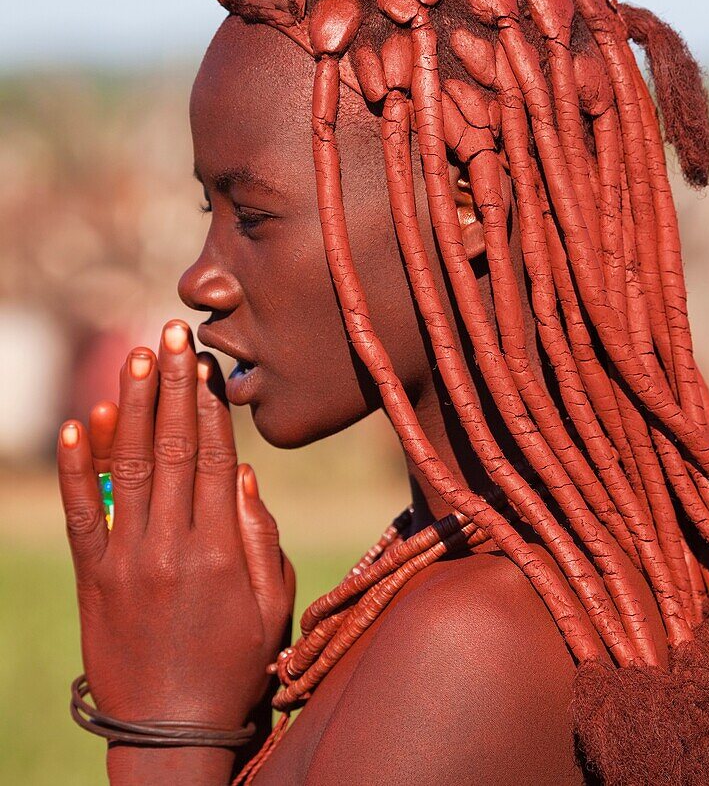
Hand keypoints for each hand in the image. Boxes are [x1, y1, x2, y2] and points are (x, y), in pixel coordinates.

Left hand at [58, 319, 293, 735]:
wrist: (170, 733)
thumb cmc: (234, 665)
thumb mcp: (271, 606)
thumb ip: (262, 539)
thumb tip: (248, 474)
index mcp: (222, 551)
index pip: (217, 458)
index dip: (212, 405)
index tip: (208, 362)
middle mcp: (173, 545)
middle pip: (176, 448)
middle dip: (174, 385)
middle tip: (173, 334)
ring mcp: (127, 559)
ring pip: (131, 467)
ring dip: (134, 407)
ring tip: (138, 357)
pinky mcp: (93, 577)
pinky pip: (82, 513)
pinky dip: (77, 467)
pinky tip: (79, 423)